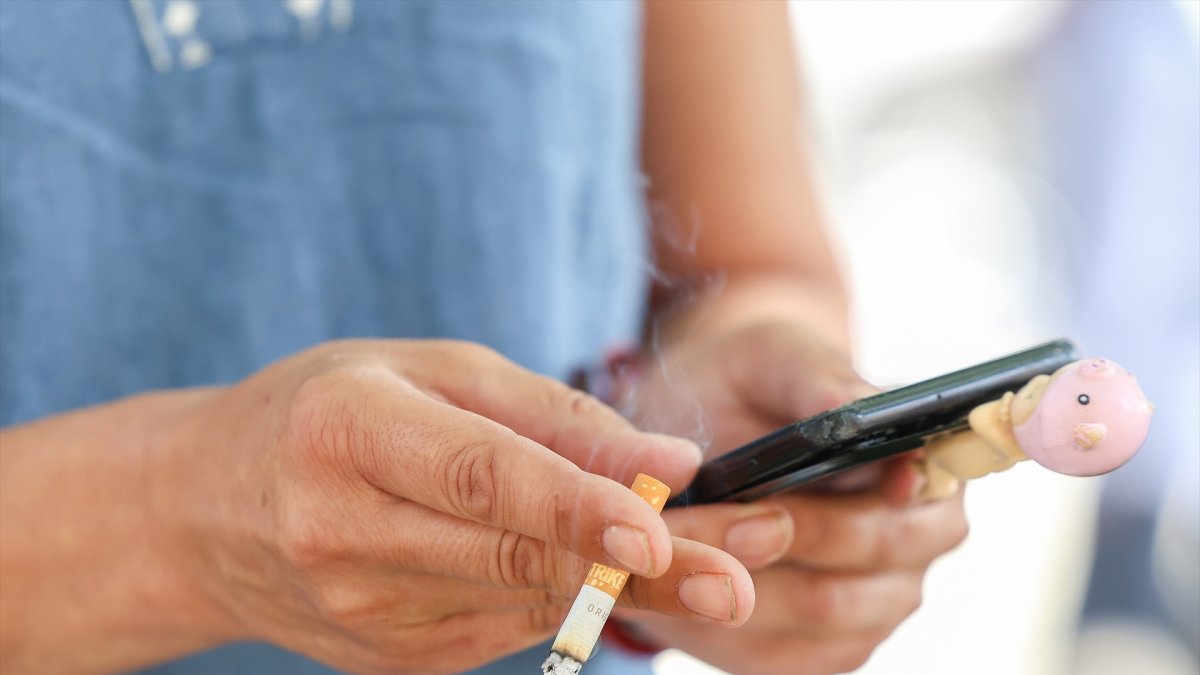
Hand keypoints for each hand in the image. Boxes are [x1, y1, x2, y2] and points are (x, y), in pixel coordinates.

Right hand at [149, 340, 756, 673]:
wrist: (207, 511)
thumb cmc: (326, 411)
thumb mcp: (423, 371)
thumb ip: (546, 414)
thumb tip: (670, 457)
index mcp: (345, 435)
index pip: (477, 477)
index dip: (572, 506)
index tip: (658, 528)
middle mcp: (345, 537)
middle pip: (518, 557)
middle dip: (646, 568)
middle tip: (746, 568)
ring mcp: (366, 616)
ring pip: (527, 600)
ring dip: (629, 586)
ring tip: (719, 564)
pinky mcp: (394, 661)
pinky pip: (509, 626)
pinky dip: (570, 595)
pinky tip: (602, 567)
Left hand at [621, 323, 968, 674]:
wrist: (710, 417)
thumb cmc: (753, 381)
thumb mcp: (776, 356)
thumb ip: (818, 379)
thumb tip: (859, 409)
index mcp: (931, 470)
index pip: (918, 505)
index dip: (861, 511)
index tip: (787, 504)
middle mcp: (917, 547)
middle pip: (854, 575)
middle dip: (768, 546)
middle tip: (692, 523)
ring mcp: (873, 607)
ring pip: (812, 620)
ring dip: (733, 588)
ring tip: (667, 548)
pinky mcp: (820, 648)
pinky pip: (775, 658)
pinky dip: (718, 626)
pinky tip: (673, 587)